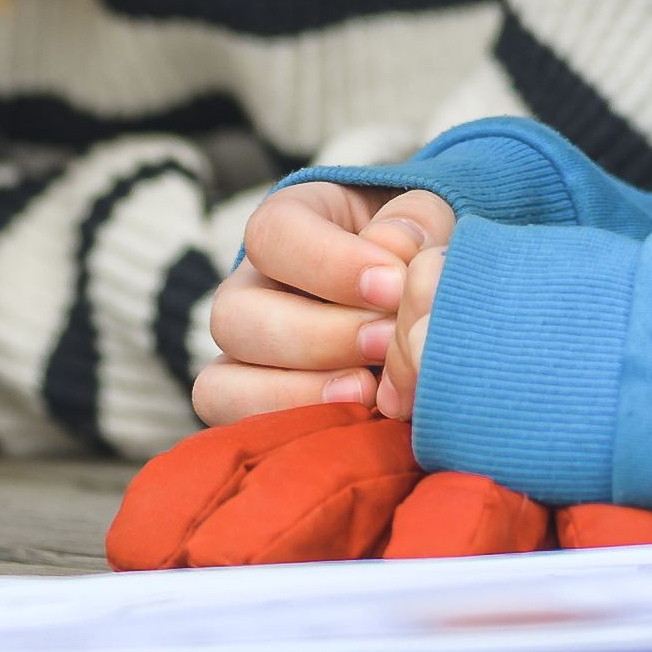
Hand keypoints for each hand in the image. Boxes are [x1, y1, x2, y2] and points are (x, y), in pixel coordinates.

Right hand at [199, 184, 455, 425]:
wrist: (425, 311)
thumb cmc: (421, 257)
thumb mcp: (427, 223)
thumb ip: (417, 224)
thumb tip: (395, 248)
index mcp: (287, 228)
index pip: (272, 234)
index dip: (327, 263)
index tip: (391, 285)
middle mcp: (251, 292)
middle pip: (235, 314)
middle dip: (317, 335)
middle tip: (387, 342)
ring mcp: (246, 358)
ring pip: (224, 381)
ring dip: (300, 391)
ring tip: (369, 391)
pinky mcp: (256, 409)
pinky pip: (241, 427)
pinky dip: (295, 428)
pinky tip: (355, 422)